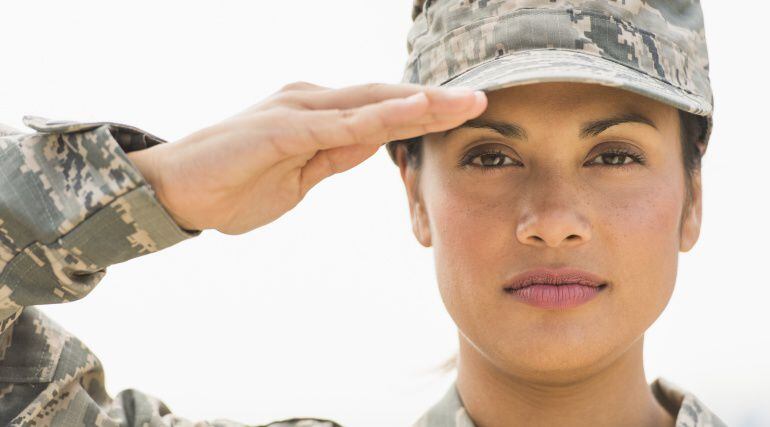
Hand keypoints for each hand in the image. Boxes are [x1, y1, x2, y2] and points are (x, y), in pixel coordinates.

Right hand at [127, 81, 486, 234]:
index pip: (380, 112)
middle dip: (434, 101)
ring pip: (371, 103)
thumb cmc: (233, 185)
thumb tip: (373, 145)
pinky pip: (342, 123)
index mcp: (317, 115)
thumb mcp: (298, 178)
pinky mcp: (283, 127)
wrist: (176, 191)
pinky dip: (381, 117)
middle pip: (384, 99)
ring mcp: (298, 110)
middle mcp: (312, 102)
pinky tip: (415, 111)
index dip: (422, 112)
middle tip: (480, 100)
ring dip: (421, 103)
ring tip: (465, 101)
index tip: (461, 115)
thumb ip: (334, 157)